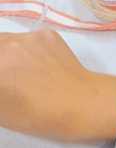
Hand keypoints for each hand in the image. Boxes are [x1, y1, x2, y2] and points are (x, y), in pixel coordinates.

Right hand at [0, 31, 115, 141]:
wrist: (76, 102)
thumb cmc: (34, 115)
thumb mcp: (0, 108)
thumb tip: (2, 77)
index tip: (1, 80)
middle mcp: (8, 44)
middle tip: (5, 75)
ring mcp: (29, 36)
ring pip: (7, 39)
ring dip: (6, 51)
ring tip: (18, 69)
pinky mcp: (47, 33)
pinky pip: (27, 38)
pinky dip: (26, 49)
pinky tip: (37, 64)